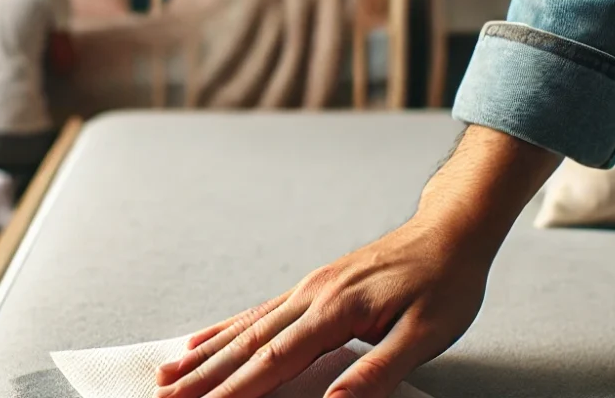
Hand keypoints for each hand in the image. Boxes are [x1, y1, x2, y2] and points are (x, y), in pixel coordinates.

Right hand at [153, 125, 561, 397]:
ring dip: (206, 353)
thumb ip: (378, 370)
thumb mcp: (427, 334)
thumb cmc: (444, 284)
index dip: (235, 390)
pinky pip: (258, 311)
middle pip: (247, 343)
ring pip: (246, 326)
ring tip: (169, 374)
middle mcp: (312, 296)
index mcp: (337, 310)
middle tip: (165, 397)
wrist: (449, 233)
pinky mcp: (312, 287)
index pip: (275, 359)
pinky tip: (206, 339)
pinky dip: (226, 329)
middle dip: (204, 376)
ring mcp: (308, 289)